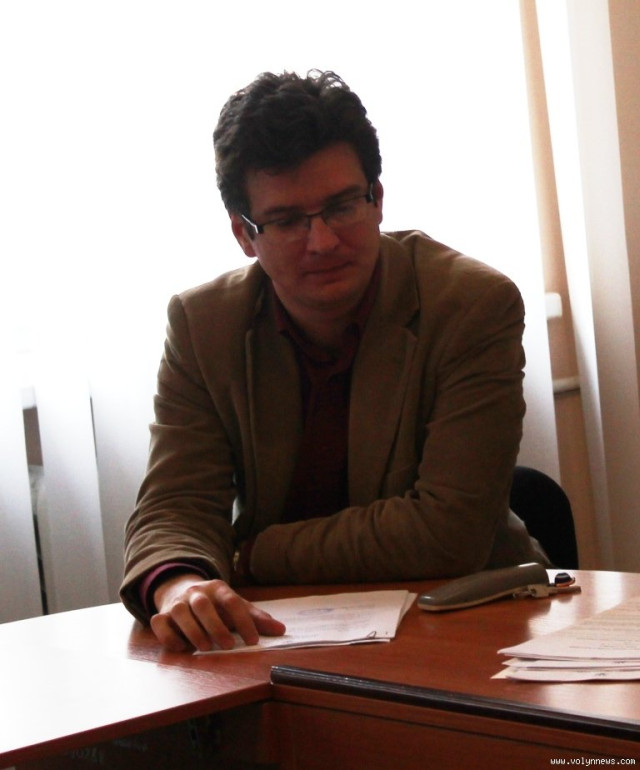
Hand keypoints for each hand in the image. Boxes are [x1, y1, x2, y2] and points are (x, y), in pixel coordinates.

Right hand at [150, 573, 285, 651]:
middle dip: (216, 626)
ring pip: (180, 613)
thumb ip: (257, 619)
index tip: (253, 641)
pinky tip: (183, 649)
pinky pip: (160, 624)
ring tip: (207, 648)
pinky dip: (169, 637)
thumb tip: (281, 630)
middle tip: (229, 646)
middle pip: (203, 605)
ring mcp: (176, 603)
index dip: (244, 621)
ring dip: (194, 632)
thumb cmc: (215, 605)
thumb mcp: (236, 607)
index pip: (232, 601)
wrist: (180, 590)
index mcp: (217, 588)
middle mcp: (195, 592)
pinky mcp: (160, 615)